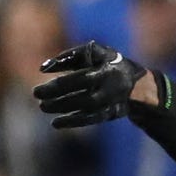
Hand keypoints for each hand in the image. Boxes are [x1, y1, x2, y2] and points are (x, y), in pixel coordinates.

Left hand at [33, 42, 152, 128]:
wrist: (138, 86)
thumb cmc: (110, 63)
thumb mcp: (95, 53)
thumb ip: (70, 57)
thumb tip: (43, 68)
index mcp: (106, 71)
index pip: (79, 77)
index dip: (60, 79)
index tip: (40, 77)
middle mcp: (109, 89)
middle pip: (81, 95)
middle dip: (57, 95)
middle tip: (37, 95)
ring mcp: (110, 104)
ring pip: (85, 109)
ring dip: (62, 108)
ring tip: (43, 107)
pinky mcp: (109, 114)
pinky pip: (90, 120)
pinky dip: (72, 122)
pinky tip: (56, 123)